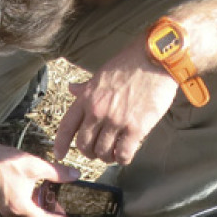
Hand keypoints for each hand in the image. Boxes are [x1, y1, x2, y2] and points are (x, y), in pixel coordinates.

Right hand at [0, 143, 80, 216]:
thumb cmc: (5, 162)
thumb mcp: (36, 166)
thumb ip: (57, 173)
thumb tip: (74, 175)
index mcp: (20, 206)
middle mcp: (10, 211)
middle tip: (59, 211)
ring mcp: (3, 208)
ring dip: (37, 212)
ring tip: (48, 200)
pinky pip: (17, 210)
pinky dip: (28, 207)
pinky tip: (33, 194)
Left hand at [54, 38, 179, 164]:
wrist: (156, 58)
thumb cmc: (129, 64)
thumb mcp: (100, 74)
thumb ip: (85, 88)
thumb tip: (71, 89)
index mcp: (86, 98)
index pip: (66, 127)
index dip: (60, 144)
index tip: (60, 155)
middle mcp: (97, 111)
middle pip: (84, 144)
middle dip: (89, 152)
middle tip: (97, 152)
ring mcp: (116, 120)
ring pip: (102, 152)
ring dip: (106, 157)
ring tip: (113, 153)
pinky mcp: (136, 128)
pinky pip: (122, 153)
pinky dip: (122, 158)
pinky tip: (125, 155)